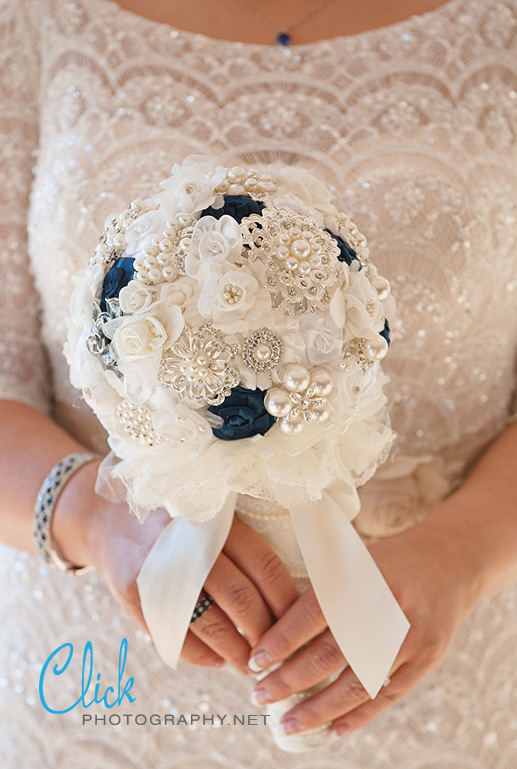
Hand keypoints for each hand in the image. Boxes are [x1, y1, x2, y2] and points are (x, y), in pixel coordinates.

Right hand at [54, 462, 299, 674]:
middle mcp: (186, 543)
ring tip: (251, 664)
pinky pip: (177, 638)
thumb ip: (243, 545)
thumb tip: (290, 597)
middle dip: (266, 631)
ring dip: (237, 653)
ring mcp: (157, 570)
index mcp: (215, 520)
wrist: (107, 517)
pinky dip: (204, 656)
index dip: (286, 599)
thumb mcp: (209, 515)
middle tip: (278, 649)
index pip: (264, 565)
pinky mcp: (134, 594)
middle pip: (241, 598)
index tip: (299, 620)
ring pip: (212, 625)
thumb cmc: (175, 522)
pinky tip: (219, 659)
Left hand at [246, 502, 481, 736]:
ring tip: (289, 723)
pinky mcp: (427, 658)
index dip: (281, 640)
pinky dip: (358, 715)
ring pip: (357, 682)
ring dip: (319, 708)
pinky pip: (388, 694)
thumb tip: (274, 632)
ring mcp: (409, 637)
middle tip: (261, 695)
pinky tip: (332, 729)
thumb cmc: (388, 562)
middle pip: (330, 653)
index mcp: (361, 576)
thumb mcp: (355, 560)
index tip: (255, 662)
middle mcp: (385, 607)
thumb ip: (322, 591)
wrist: (450, 561)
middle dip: (290, 679)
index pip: (313, 613)